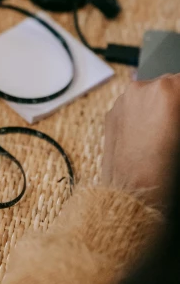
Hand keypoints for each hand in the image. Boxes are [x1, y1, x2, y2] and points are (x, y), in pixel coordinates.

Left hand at [102, 74, 179, 208]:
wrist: (133, 199)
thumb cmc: (167, 176)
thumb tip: (179, 114)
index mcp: (167, 91)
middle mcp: (141, 89)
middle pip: (173, 84)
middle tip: (178, 128)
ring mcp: (123, 100)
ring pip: (153, 93)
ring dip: (165, 105)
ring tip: (170, 134)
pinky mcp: (111, 114)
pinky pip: (136, 105)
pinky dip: (147, 114)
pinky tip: (153, 137)